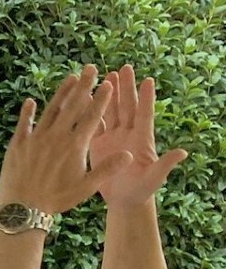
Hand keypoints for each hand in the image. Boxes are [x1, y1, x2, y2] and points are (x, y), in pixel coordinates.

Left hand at [0, 65, 126, 214]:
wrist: (23, 209)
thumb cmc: (57, 200)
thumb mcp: (86, 187)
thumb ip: (107, 169)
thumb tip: (130, 155)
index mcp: (75, 145)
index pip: (92, 117)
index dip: (101, 99)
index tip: (108, 83)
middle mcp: (56, 137)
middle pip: (72, 106)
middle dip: (83, 85)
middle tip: (90, 68)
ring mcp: (35, 138)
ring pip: (51, 110)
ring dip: (61, 93)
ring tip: (70, 78)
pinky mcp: (17, 144)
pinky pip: (24, 124)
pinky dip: (28, 112)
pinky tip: (31, 101)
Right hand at [91, 64, 185, 210]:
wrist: (124, 200)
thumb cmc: (141, 190)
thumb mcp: (154, 178)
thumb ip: (165, 164)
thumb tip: (182, 153)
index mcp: (141, 140)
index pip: (144, 115)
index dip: (146, 99)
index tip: (147, 80)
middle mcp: (128, 134)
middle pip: (127, 107)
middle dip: (126, 88)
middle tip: (124, 68)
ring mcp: (113, 138)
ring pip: (111, 111)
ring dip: (109, 94)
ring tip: (106, 75)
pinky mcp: (98, 144)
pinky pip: (94, 124)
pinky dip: (90, 110)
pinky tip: (85, 98)